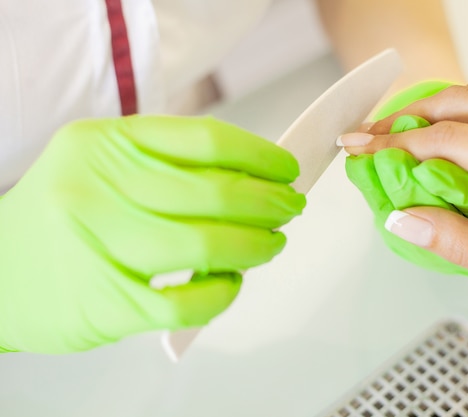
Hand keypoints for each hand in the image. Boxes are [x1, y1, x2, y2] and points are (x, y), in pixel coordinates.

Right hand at [0, 115, 304, 352]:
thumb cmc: (65, 214)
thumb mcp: (101, 164)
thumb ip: (167, 164)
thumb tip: (251, 176)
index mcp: (104, 143)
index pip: (206, 140)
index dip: (259, 157)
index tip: (285, 170)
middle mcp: (99, 188)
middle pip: (215, 193)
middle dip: (269, 203)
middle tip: (289, 209)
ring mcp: (100, 246)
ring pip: (208, 244)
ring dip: (256, 245)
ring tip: (271, 243)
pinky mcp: (105, 302)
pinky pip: (186, 301)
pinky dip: (222, 293)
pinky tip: (231, 283)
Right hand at [343, 81, 467, 276]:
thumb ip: (464, 245)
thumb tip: (405, 220)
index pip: (452, 140)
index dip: (397, 143)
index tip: (360, 148)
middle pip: (462, 102)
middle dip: (406, 116)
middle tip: (367, 134)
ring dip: (433, 109)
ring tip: (394, 131)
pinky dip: (465, 111)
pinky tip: (441, 130)